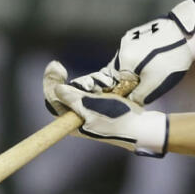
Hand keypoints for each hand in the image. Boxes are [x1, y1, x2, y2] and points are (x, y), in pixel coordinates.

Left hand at [52, 78, 167, 157]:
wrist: (143, 127)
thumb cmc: (118, 118)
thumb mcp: (92, 107)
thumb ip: (73, 98)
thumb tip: (57, 89)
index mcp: (72, 122)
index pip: (53, 100)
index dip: (51, 83)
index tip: (56, 67)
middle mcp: (79, 117)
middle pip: (68, 92)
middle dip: (77, 82)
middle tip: (85, 80)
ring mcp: (91, 110)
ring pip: (83, 89)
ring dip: (92, 82)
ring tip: (106, 85)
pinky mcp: (102, 105)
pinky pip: (95, 90)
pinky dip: (100, 84)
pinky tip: (110, 85)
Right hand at [68, 0, 194, 105]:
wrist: (188, 32)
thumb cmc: (171, 59)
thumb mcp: (154, 83)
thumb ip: (137, 96)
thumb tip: (128, 103)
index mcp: (123, 61)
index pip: (112, 84)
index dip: (120, 95)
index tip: (127, 100)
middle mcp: (122, 48)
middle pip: (117, 73)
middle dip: (127, 83)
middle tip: (142, 88)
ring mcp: (129, 38)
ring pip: (126, 62)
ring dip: (134, 72)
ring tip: (151, 74)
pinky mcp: (138, 33)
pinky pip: (133, 52)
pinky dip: (140, 61)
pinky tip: (154, 62)